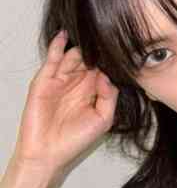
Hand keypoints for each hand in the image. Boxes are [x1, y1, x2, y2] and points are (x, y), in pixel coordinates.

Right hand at [12, 31, 119, 178]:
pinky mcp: (44, 81)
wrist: (49, 153)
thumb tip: (106, 75)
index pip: (104, 69)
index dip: (110, 60)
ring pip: (73, 56)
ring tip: (90, 34)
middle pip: (89, 59)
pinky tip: (65, 35)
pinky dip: (57, 46)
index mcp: (93, 91)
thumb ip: (109, 96)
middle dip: (97, 50)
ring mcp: (61, 80)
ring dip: (81, 46)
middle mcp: (78, 83)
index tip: (120, 48)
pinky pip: (52, 60)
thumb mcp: (103, 118)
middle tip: (106, 38)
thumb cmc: (76, 139)